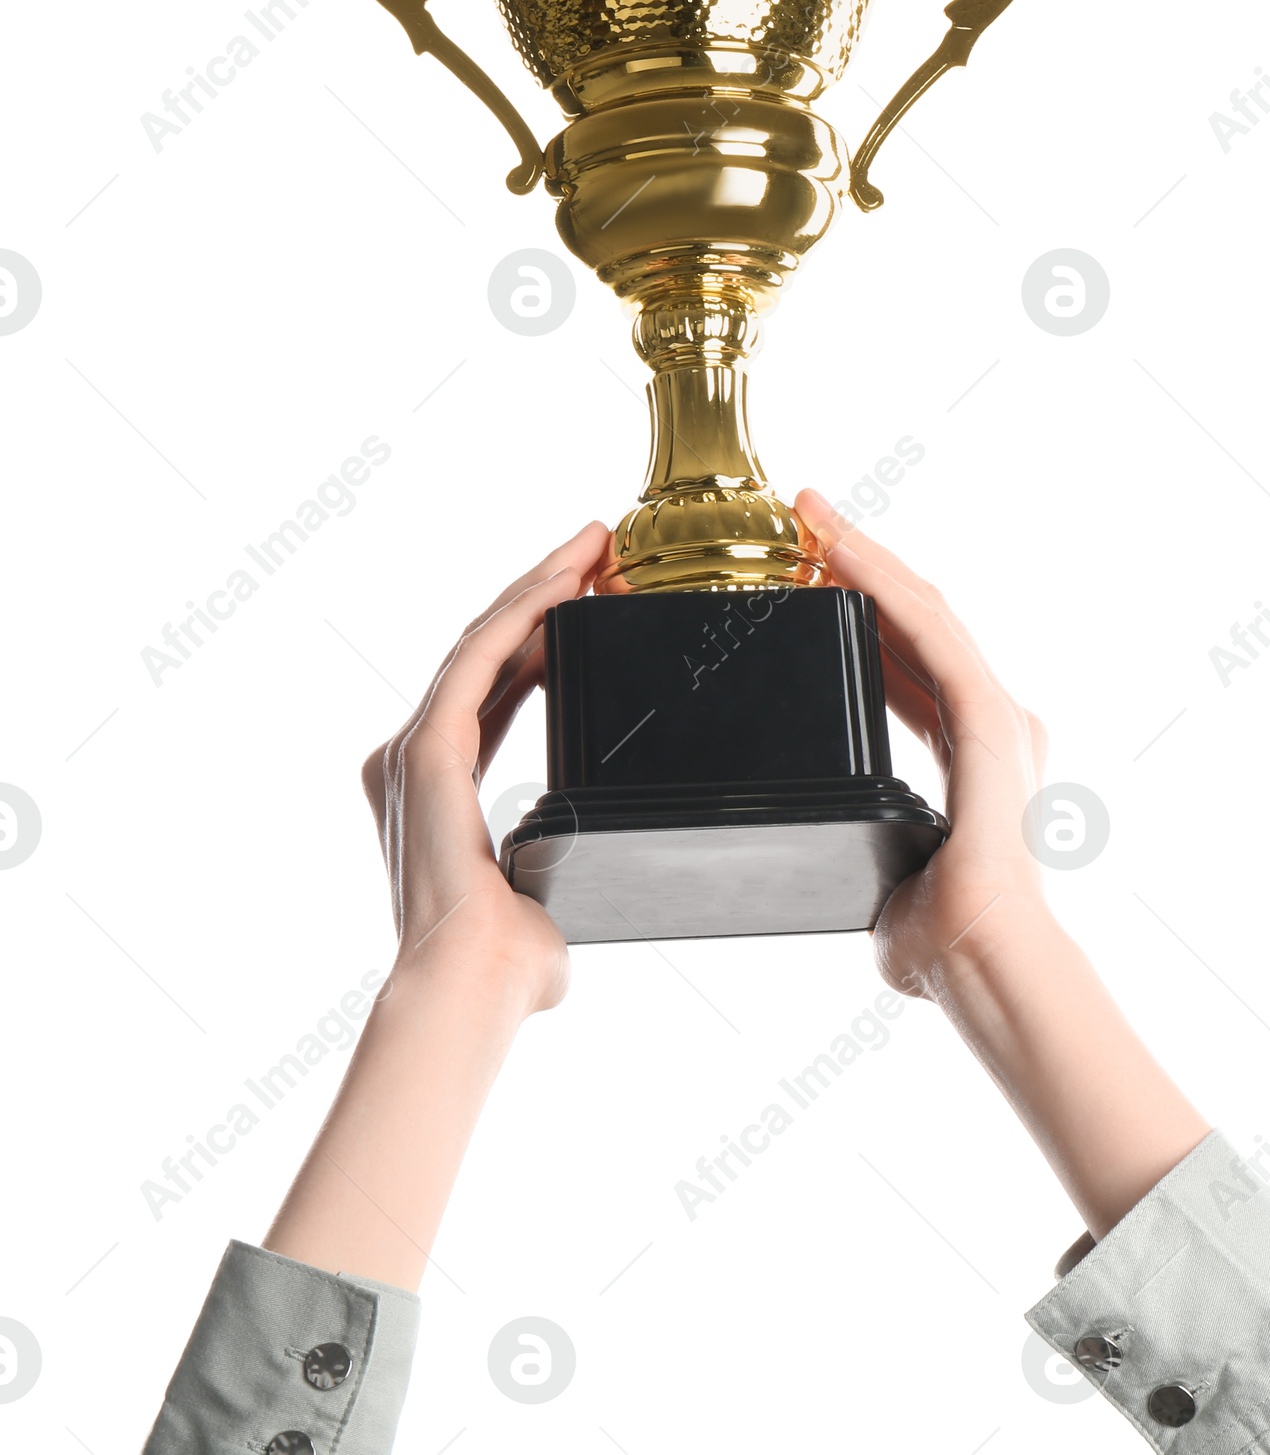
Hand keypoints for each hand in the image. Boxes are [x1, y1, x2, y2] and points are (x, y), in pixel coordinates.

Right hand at [360, 520, 611, 1015]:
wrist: (473, 984)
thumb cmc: (510, 962)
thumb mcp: (544, 888)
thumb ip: (550, 873)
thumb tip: (564, 905)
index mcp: (435, 786)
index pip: (494, 685)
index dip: (540, 633)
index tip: (590, 595)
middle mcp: (412, 758)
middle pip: (486, 649)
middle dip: (544, 592)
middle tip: (599, 548)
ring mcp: (412, 749)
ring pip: (483, 641)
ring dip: (540, 585)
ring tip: (593, 544)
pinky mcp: (425, 748)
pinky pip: (480, 659)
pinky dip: (523, 613)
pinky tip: (564, 579)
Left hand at [793, 489, 1049, 999]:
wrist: (979, 956)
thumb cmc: (937, 935)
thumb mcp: (888, 863)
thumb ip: (877, 845)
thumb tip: (861, 875)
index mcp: (974, 753)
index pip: (909, 659)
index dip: (863, 609)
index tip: (812, 569)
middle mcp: (993, 721)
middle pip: (916, 620)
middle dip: (860, 563)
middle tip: (805, 518)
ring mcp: (996, 712)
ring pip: (922, 610)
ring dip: (865, 556)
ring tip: (813, 514)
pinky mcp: (987, 714)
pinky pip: (927, 632)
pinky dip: (881, 584)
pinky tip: (841, 550)